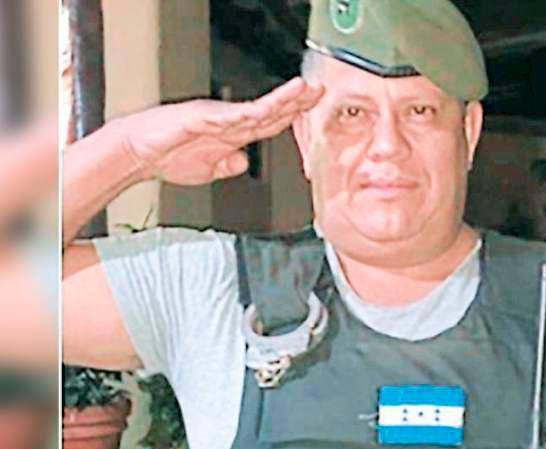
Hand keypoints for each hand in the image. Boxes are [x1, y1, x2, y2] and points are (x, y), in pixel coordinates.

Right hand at [119, 77, 322, 185]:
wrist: (137, 153)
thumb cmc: (167, 156)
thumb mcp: (208, 171)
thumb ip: (228, 166)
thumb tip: (243, 163)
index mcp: (233, 133)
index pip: (270, 122)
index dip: (292, 115)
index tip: (313, 108)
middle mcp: (228, 121)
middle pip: (269, 111)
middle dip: (295, 102)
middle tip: (318, 90)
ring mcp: (216, 117)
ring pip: (255, 109)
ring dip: (279, 101)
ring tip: (300, 91)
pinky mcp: (199, 117)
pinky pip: (227, 116)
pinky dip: (246, 113)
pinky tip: (263, 110)